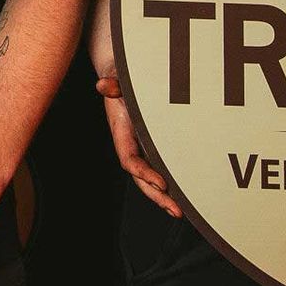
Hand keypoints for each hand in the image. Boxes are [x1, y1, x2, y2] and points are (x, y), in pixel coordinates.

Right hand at [95, 74, 179, 217]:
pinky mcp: (151, 144)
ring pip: (150, 177)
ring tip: (180, 210)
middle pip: (140, 177)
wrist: (121, 75)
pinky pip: (159, 167)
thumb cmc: (121, 77)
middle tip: (176, 209)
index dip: (144, 173)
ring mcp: (141, 145)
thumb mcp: (118, 77)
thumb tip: (103, 85)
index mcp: (121, 131)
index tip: (162, 183)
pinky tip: (182, 194)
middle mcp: (130, 143)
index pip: (130, 159)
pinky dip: (169, 183)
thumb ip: (114, 84)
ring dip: (163, 195)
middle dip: (156, 196)